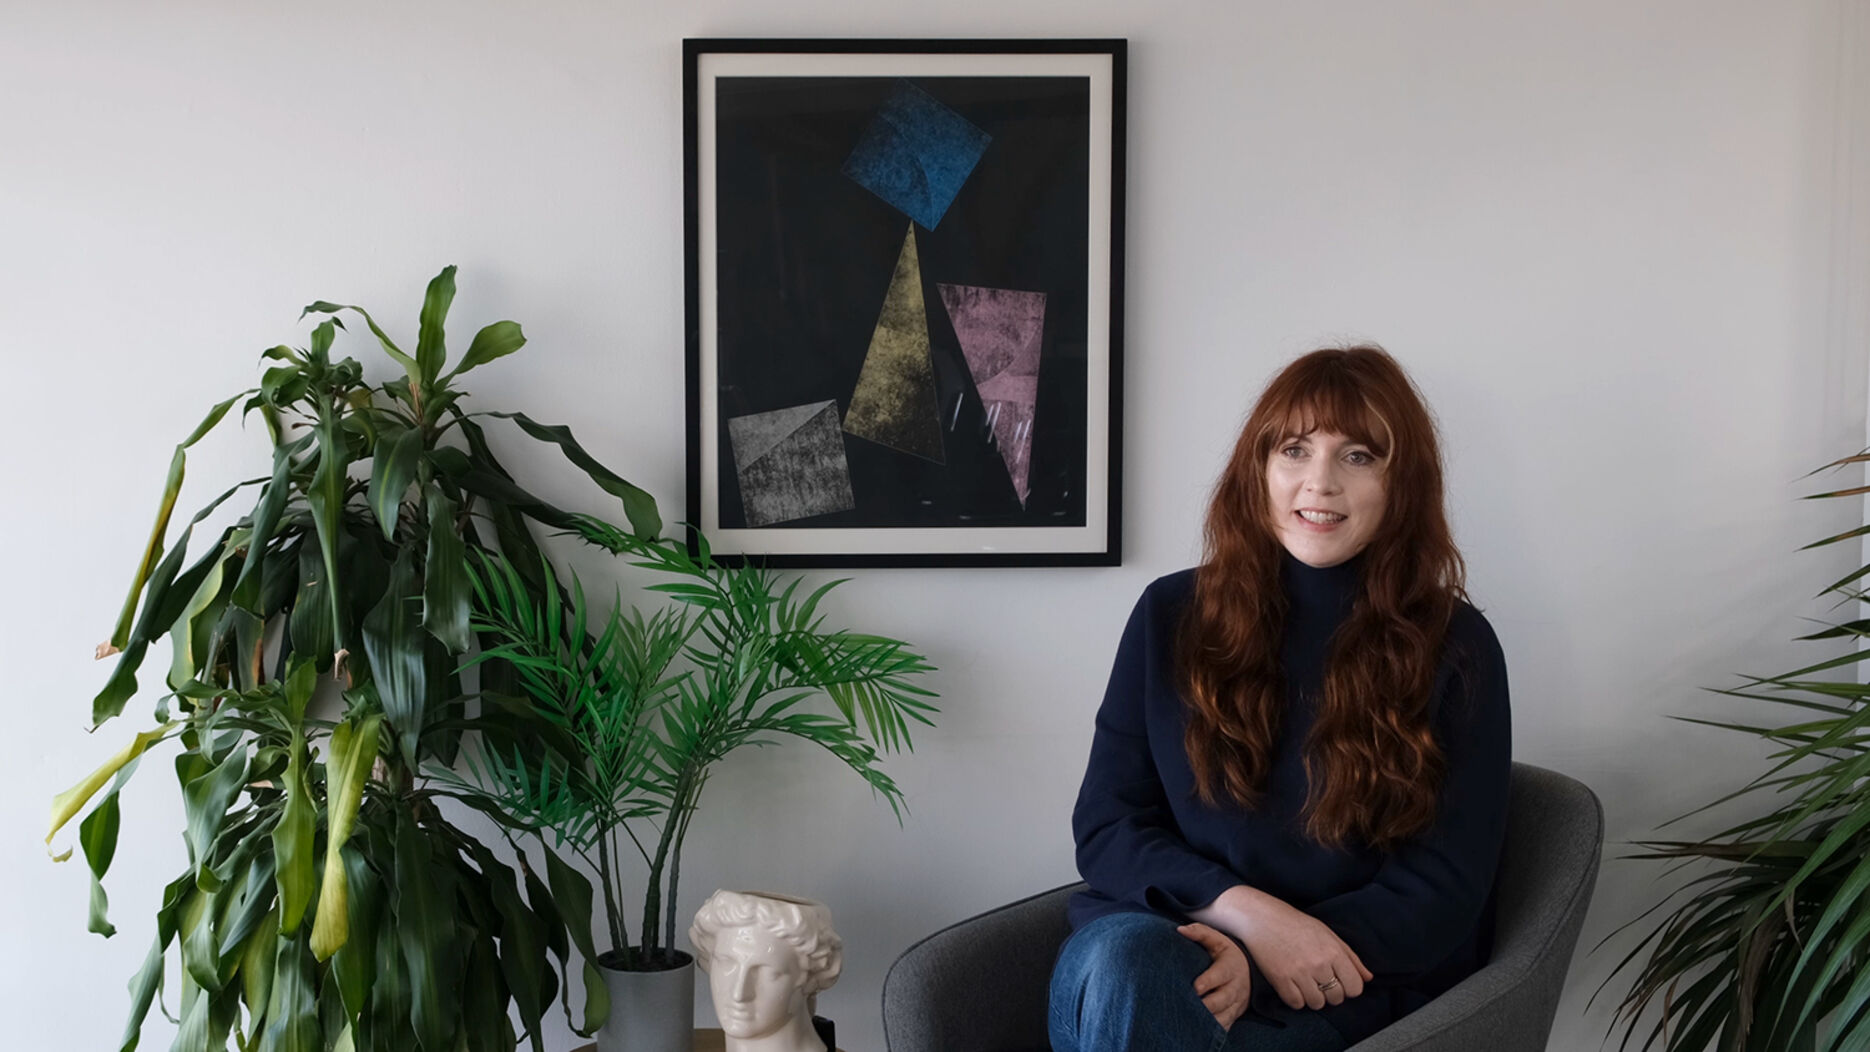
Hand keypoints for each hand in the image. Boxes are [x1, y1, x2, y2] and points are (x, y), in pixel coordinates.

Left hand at [1177, 923, 1252, 1029]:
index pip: (1220, 975)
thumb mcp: (1217, 940)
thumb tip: (1180, 930)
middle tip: (1188, 1006)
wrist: (1250, 973)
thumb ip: (1200, 933)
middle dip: (1206, 1005)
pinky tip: (1198, 1029)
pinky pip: (1224, 1027)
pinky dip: (1212, 1030)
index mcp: (1230, 967)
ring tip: (1190, 1019)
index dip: (1208, 982)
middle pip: (1222, 1000)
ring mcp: (1235, 1004)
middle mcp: (1235, 987)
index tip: (1195, 987)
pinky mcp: (1233, 1015)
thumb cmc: (1227, 955)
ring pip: (1223, 1016)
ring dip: (1208, 1020)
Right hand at [1233, 896, 1371, 1009]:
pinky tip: (1293, 986)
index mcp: (1333, 951)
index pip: (1355, 988)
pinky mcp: (1280, 979)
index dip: (1349, 988)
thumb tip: (1368, 978)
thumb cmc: (1295, 924)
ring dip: (1313, 998)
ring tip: (1305, 983)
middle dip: (1330, 993)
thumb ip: (1351, 957)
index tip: (1339, 982)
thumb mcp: (1328, 934)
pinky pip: (1296, 1004)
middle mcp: (1318, 963)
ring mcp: (1299, 972)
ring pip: (1317, 1004)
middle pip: (1336, 998)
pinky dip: (1296, 999)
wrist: (1260, 917)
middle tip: (1319, 981)